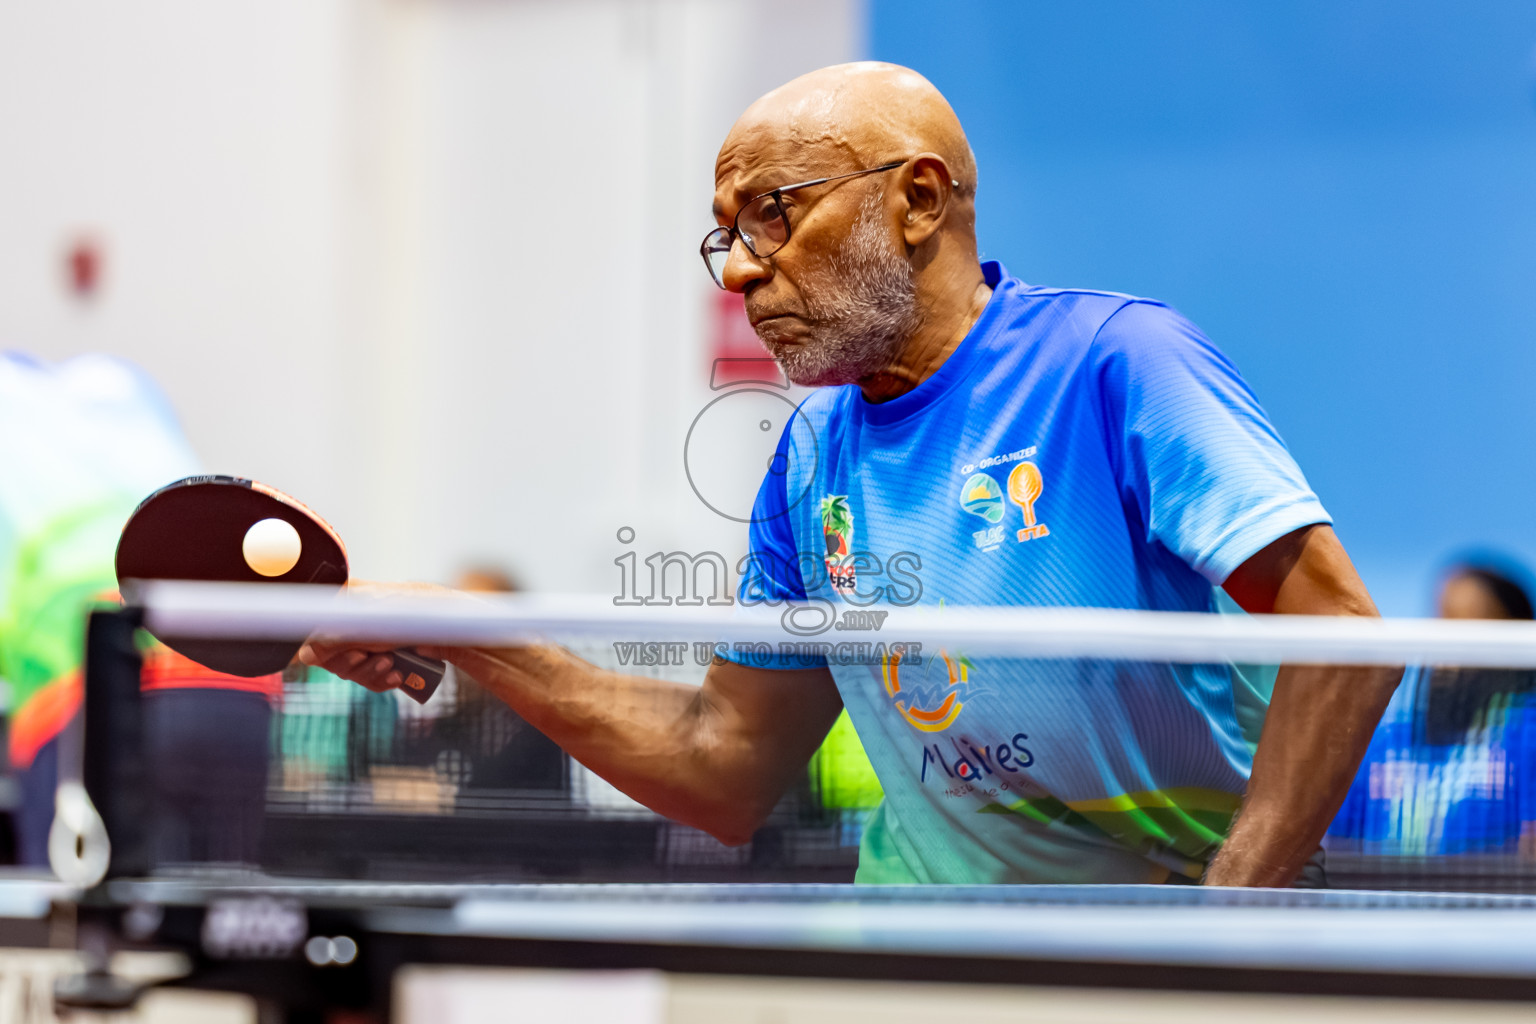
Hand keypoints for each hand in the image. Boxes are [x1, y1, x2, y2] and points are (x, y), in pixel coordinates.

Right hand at [297, 579, 464, 691]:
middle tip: (369, 656)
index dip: (324, 648)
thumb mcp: (370, 626)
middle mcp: (356, 619)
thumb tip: (304, 657)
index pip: (316, 631)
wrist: (457, 628)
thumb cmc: (415, 615)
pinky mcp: (388, 654)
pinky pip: (373, 677)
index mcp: (347, 601)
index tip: (343, 652)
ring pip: (353, 669)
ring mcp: (372, 638)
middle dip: (352, 662)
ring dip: (369, 673)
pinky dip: (382, 680)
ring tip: (390, 665)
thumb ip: (333, 640)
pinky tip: (396, 676)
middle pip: (332, 655)